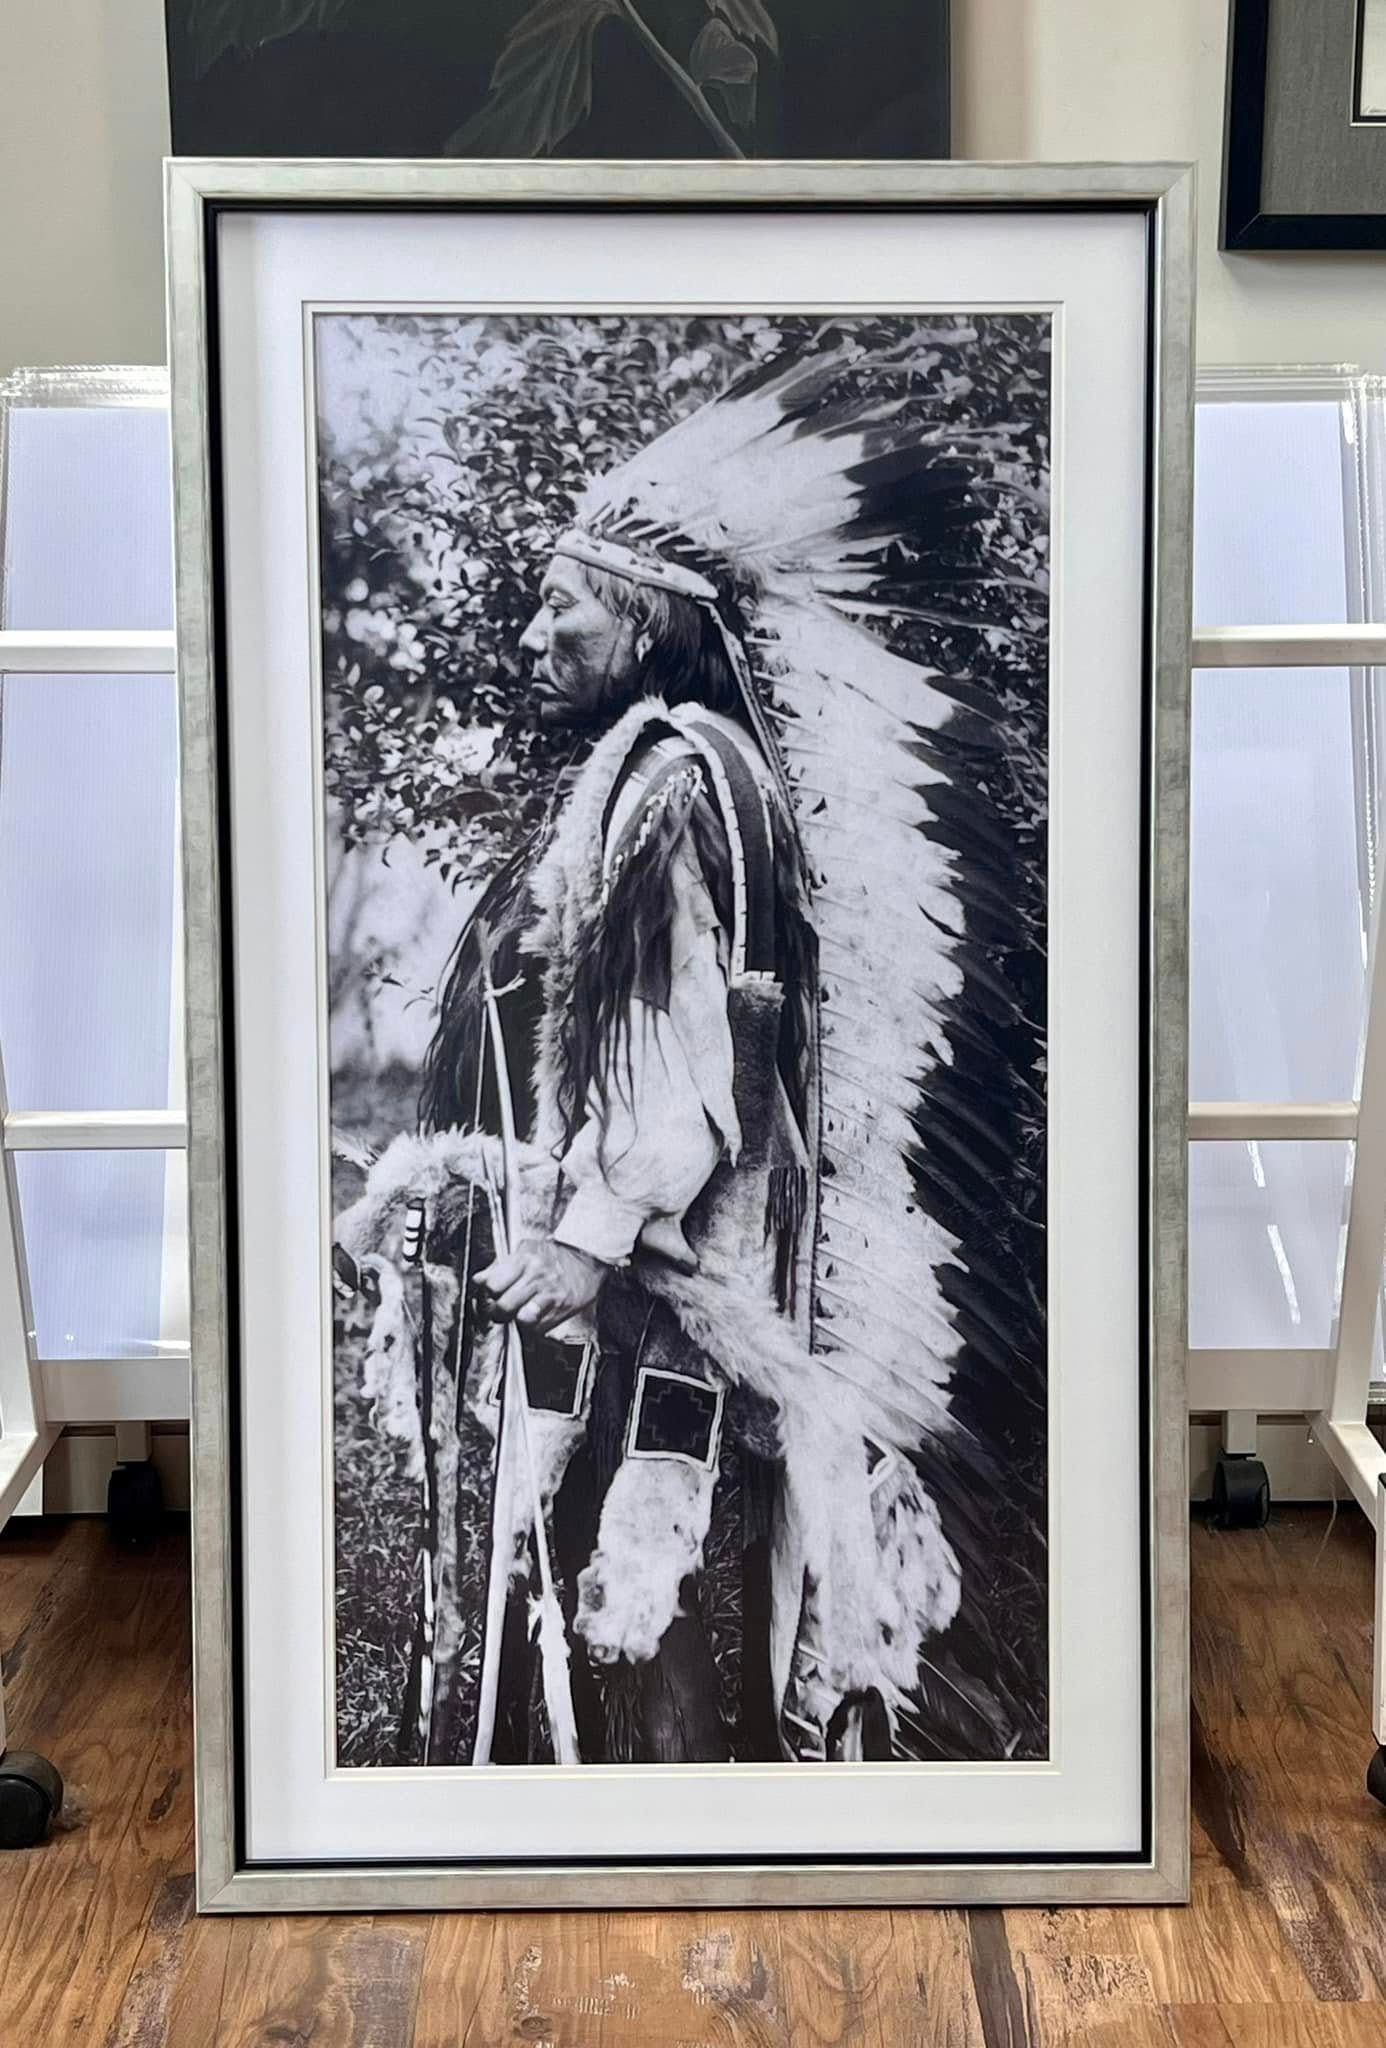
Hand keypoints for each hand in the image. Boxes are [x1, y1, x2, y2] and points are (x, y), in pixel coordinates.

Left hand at [476, 1238, 606, 1332]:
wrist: (587, 1257)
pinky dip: (534, 1327)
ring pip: (522, 1320)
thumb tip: (478, 1280)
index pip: (493, 1284)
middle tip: (502, 1310)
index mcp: (523, 1260)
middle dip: (498, 1312)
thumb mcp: (524, 1251)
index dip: (488, 1293)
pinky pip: (540, 1328)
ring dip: (517, 1321)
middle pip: (504, 1306)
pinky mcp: (562, 1308)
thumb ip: (500, 1267)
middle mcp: (536, 1277)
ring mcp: (551, 1294)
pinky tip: (536, 1316)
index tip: (492, 1294)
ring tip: (519, 1314)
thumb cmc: (553, 1255)